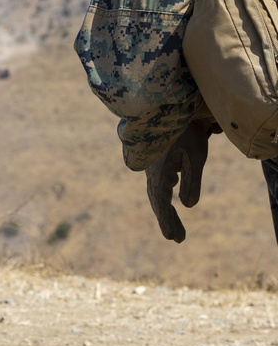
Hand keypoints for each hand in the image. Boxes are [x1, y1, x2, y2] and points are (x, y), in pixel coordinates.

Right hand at [144, 122, 212, 242]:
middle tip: (177, 238)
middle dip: (168, 220)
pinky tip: (170, 194)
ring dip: (164, 209)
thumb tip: (188, 206)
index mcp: (160, 176)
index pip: (163, 205)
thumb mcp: (195, 156)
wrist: (167, 107)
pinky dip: (162, 195)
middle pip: (158, 202)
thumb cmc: (186, 131)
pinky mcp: (153, 160)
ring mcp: (150, 167)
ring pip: (156, 193)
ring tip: (174, 224)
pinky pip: (156, 183)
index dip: (168, 222)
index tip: (174, 238)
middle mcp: (151, 174)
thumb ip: (192, 182)